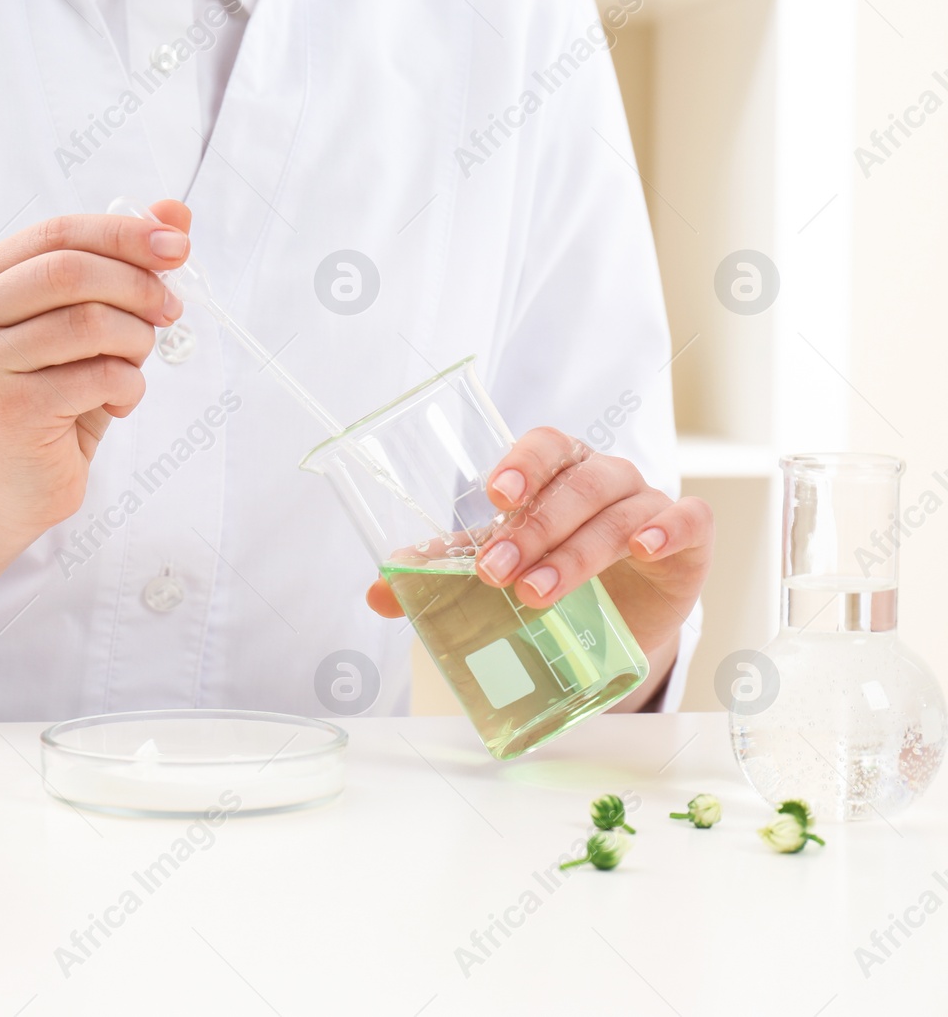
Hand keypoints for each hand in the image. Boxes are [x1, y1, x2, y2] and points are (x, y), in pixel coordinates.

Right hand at [0, 201, 190, 542]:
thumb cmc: (53, 399)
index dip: (124, 233)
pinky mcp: (11, 409)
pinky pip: (100, 376)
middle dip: (137, 285)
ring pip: (90, 322)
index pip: (58, 234)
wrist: (11, 485)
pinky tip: (116, 404)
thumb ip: (125, 267)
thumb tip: (176, 212)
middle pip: (72, 270)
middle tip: (169, 311)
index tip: (178, 248)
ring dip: (136, 341)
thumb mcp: (90, 327)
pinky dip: (129, 387)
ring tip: (134, 365)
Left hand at [366, 428, 712, 684]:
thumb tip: (378, 590)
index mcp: (558, 471)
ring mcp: (648, 506)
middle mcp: (604, 479)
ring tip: (536, 593)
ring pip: (618, 511)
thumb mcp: (498, 569)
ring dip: (576, 551)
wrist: (617, 622)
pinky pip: (689, 521)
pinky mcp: (689, 544)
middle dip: (533, 528)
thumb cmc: (552, 572)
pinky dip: (668, 530)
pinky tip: (643, 549)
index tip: (494, 495)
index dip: (522, 463)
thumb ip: (445, 572)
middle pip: (575, 484)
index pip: (544, 446)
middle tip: (497, 571)